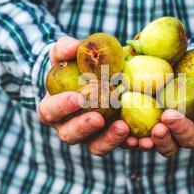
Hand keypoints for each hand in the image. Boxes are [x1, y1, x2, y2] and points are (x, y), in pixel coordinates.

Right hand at [38, 36, 128, 155]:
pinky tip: (143, 138)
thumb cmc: (73, 65)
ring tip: (124, 128)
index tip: (78, 98)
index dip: (61, 107)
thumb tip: (73, 47)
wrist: (92, 78)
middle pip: (70, 135)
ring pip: (96, 146)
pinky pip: (120, 146)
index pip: (50, 111)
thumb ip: (65, 48)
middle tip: (98, 118)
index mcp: (52, 109)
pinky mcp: (112, 139)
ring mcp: (91, 136)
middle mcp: (68, 127)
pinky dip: (131, 142)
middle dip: (83, 128)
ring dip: (109, 140)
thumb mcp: (66, 53)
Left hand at [124, 57, 193, 157]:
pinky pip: (142, 143)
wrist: (169, 69)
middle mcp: (190, 131)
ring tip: (154, 130)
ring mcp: (168, 136)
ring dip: (161, 141)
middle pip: (190, 139)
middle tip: (169, 116)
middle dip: (181, 129)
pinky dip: (136, 142)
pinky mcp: (146, 134)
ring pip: (168, 147)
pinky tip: (130, 137)